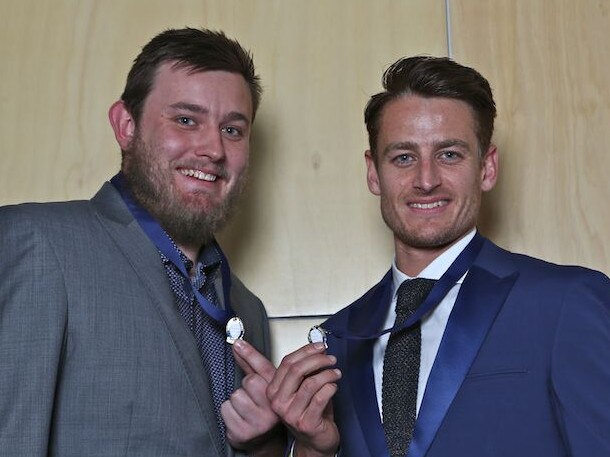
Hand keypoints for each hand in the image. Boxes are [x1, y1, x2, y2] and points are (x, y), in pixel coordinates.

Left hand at [221, 340, 285, 454]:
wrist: (264, 439)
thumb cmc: (263, 408)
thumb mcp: (263, 384)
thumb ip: (251, 363)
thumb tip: (238, 344)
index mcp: (280, 393)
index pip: (263, 368)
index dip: (249, 354)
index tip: (237, 343)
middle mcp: (273, 408)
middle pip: (249, 382)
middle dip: (246, 387)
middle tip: (251, 396)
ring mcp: (259, 422)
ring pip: (236, 397)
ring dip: (236, 402)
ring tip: (245, 409)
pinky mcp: (244, 432)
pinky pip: (226, 410)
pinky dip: (229, 413)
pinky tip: (239, 418)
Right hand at [267, 343, 340, 456]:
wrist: (315, 441)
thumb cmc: (310, 413)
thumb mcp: (302, 388)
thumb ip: (306, 370)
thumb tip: (318, 349)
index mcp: (274, 390)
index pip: (287, 363)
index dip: (305, 351)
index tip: (319, 346)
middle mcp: (278, 402)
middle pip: (296, 370)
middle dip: (317, 360)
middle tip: (330, 359)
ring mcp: (290, 414)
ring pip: (310, 383)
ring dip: (327, 374)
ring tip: (335, 373)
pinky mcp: (306, 423)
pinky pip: (319, 398)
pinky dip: (330, 388)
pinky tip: (334, 387)